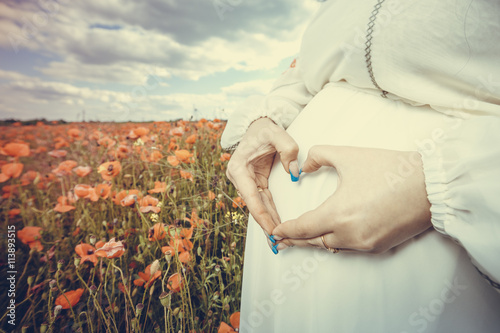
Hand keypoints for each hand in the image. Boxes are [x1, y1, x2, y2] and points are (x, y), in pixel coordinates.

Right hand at [226, 117, 299, 241]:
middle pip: (254, 206)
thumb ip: (287, 148)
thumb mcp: (276, 133)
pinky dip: (269, 214)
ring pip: (258, 206)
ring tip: (278, 240)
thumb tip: (294, 173)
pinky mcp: (253, 183)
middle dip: (265, 224)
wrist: (256, 125)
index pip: (251, 197)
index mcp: (238, 169)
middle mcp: (239, 178)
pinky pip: (262, 201)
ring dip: (267, 222)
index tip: (272, 230)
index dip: (262, 216)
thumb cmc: (263, 129)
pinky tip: (275, 227)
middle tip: (277, 243)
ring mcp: (245, 182)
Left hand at [272, 145, 431, 253]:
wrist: (431, 186)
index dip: (286, 230)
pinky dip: (337, 241)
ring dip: (317, 240)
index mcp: (338, 214)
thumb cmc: (391, 169)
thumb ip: (319, 155)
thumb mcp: (349, 156)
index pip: (303, 227)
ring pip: (332, 246)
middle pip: (314, 242)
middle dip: (297, 239)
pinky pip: (350, 247)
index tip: (275, 232)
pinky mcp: (379, 247)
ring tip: (305, 235)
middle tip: (282, 238)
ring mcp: (366, 244)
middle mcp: (350, 235)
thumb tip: (304, 165)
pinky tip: (332, 233)